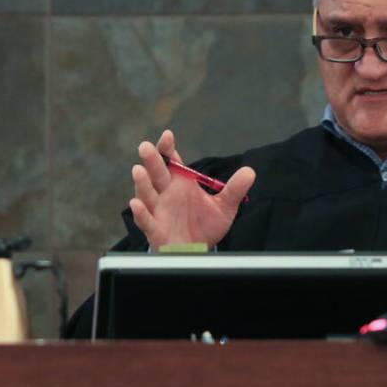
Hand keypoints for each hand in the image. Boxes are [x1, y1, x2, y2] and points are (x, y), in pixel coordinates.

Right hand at [128, 129, 254, 249]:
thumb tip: (250, 172)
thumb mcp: (224, 206)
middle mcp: (166, 194)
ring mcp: (158, 211)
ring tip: (138, 170)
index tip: (167, 135)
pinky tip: (136, 204)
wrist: (200, 250)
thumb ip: (234, 189)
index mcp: (179, 183)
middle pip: (156, 174)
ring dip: (142, 183)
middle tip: (145, 147)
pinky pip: (146, 220)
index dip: (166, 148)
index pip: (170, 161)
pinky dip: (140, 213)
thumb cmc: (206, 225)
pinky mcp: (155, 230)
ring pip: (147, 194)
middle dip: (151, 160)